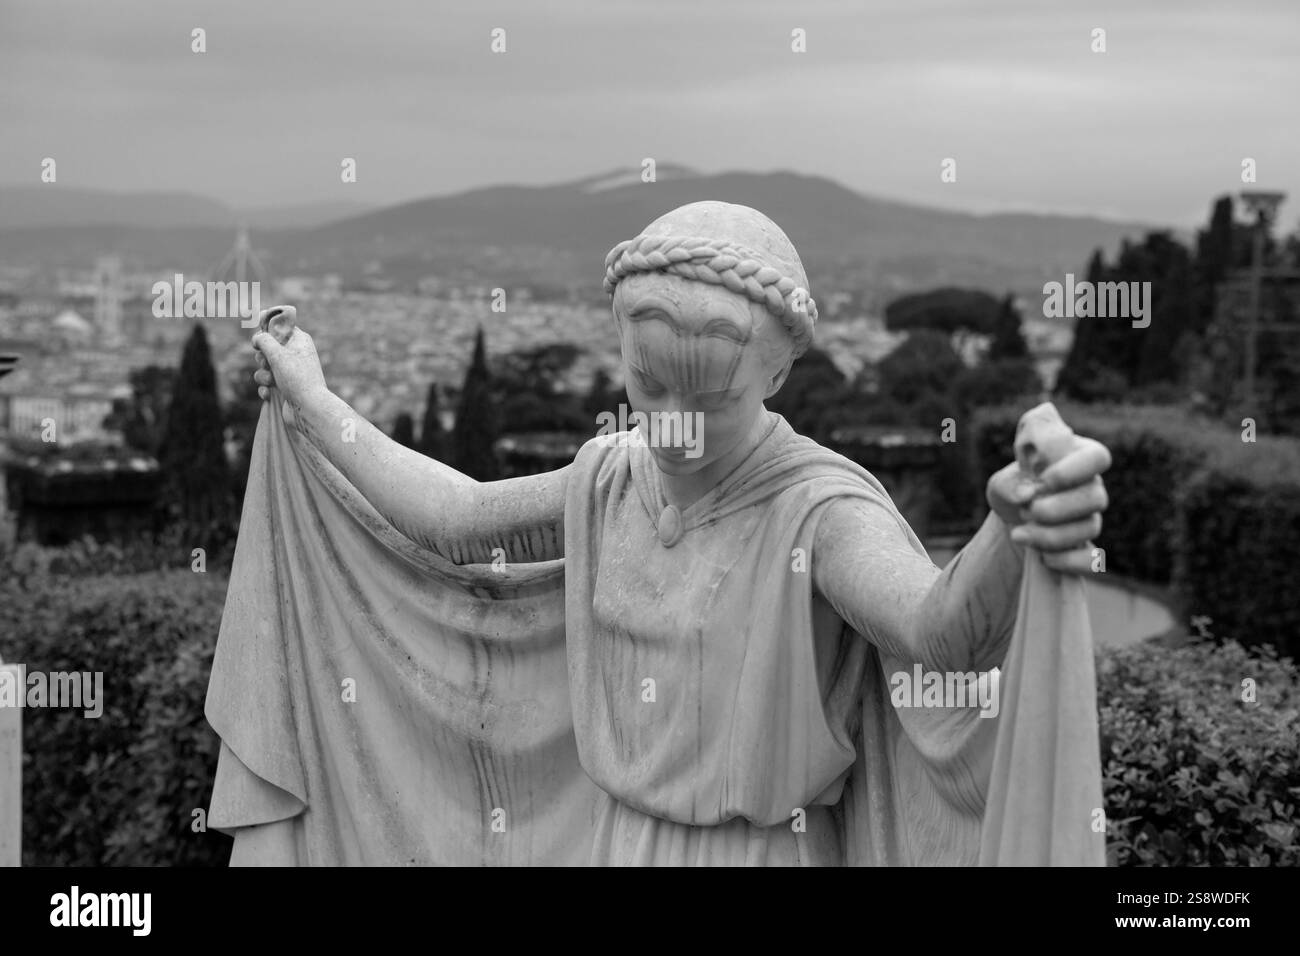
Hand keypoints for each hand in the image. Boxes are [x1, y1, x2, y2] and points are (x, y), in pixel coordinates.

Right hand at [251, 306, 327, 410]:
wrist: (310, 409)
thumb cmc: (296, 378)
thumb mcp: (277, 354)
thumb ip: (264, 340)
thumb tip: (257, 338)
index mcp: (299, 341)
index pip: (280, 327)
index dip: (267, 331)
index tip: (259, 338)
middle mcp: (296, 355)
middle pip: (268, 348)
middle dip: (262, 358)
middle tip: (268, 364)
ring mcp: (291, 372)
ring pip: (265, 368)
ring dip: (263, 375)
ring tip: (271, 383)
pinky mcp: (286, 387)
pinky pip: (267, 384)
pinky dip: (266, 389)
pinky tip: (269, 395)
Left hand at [986, 405, 1111, 573]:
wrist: (1013, 520)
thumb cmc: (1013, 491)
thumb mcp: (1001, 483)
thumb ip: (1008, 484)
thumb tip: (1026, 496)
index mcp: (1076, 460)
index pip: (1097, 457)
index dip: (1072, 471)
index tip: (1043, 481)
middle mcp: (1091, 487)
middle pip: (1096, 498)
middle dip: (1057, 509)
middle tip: (1026, 511)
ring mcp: (1091, 518)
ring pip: (1090, 528)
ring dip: (1051, 535)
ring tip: (1020, 534)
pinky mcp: (1086, 548)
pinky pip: (1092, 559)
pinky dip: (1067, 561)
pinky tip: (1043, 558)